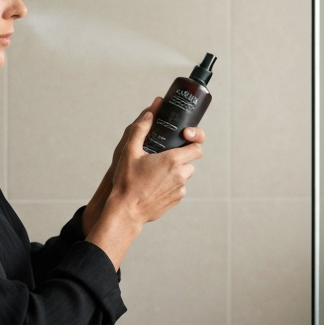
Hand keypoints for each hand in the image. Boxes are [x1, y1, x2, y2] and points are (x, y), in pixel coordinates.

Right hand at [109, 110, 203, 224]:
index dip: (193, 141)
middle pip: (192, 160)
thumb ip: (141, 129)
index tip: (184, 139)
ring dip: (176, 171)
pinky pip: (179, 188)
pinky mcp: (176, 200)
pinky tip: (154, 184)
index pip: (197, 147)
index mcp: (172, 160)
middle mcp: (180, 175)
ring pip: (185, 175)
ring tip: (157, 171)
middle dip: (182, 156)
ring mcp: (180, 189)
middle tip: (165, 156)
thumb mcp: (129, 151)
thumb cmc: (127, 181)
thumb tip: (150, 113)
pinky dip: (171, 184)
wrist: (126, 211)